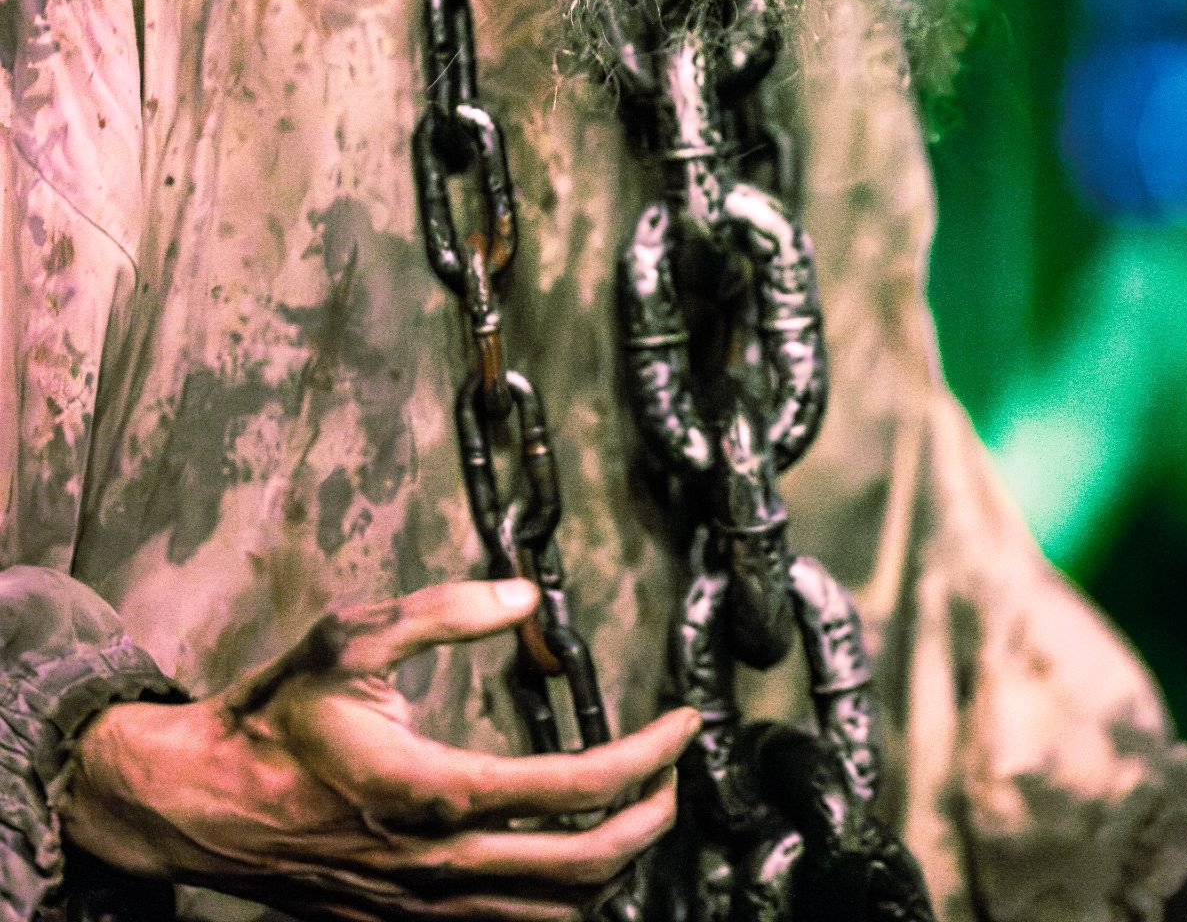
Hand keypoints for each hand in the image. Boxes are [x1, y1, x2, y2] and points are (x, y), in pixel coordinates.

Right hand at [59, 578, 699, 921]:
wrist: (199, 805)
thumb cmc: (276, 715)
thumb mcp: (350, 637)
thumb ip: (443, 612)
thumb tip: (526, 597)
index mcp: (436, 792)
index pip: (578, 788)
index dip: (649, 756)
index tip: (686, 724)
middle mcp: (440, 865)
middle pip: (587, 870)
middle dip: (652, 822)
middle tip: (677, 775)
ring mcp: (423, 909)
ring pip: (554, 916)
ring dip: (613, 869)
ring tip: (638, 814)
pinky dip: (558, 903)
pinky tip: (570, 861)